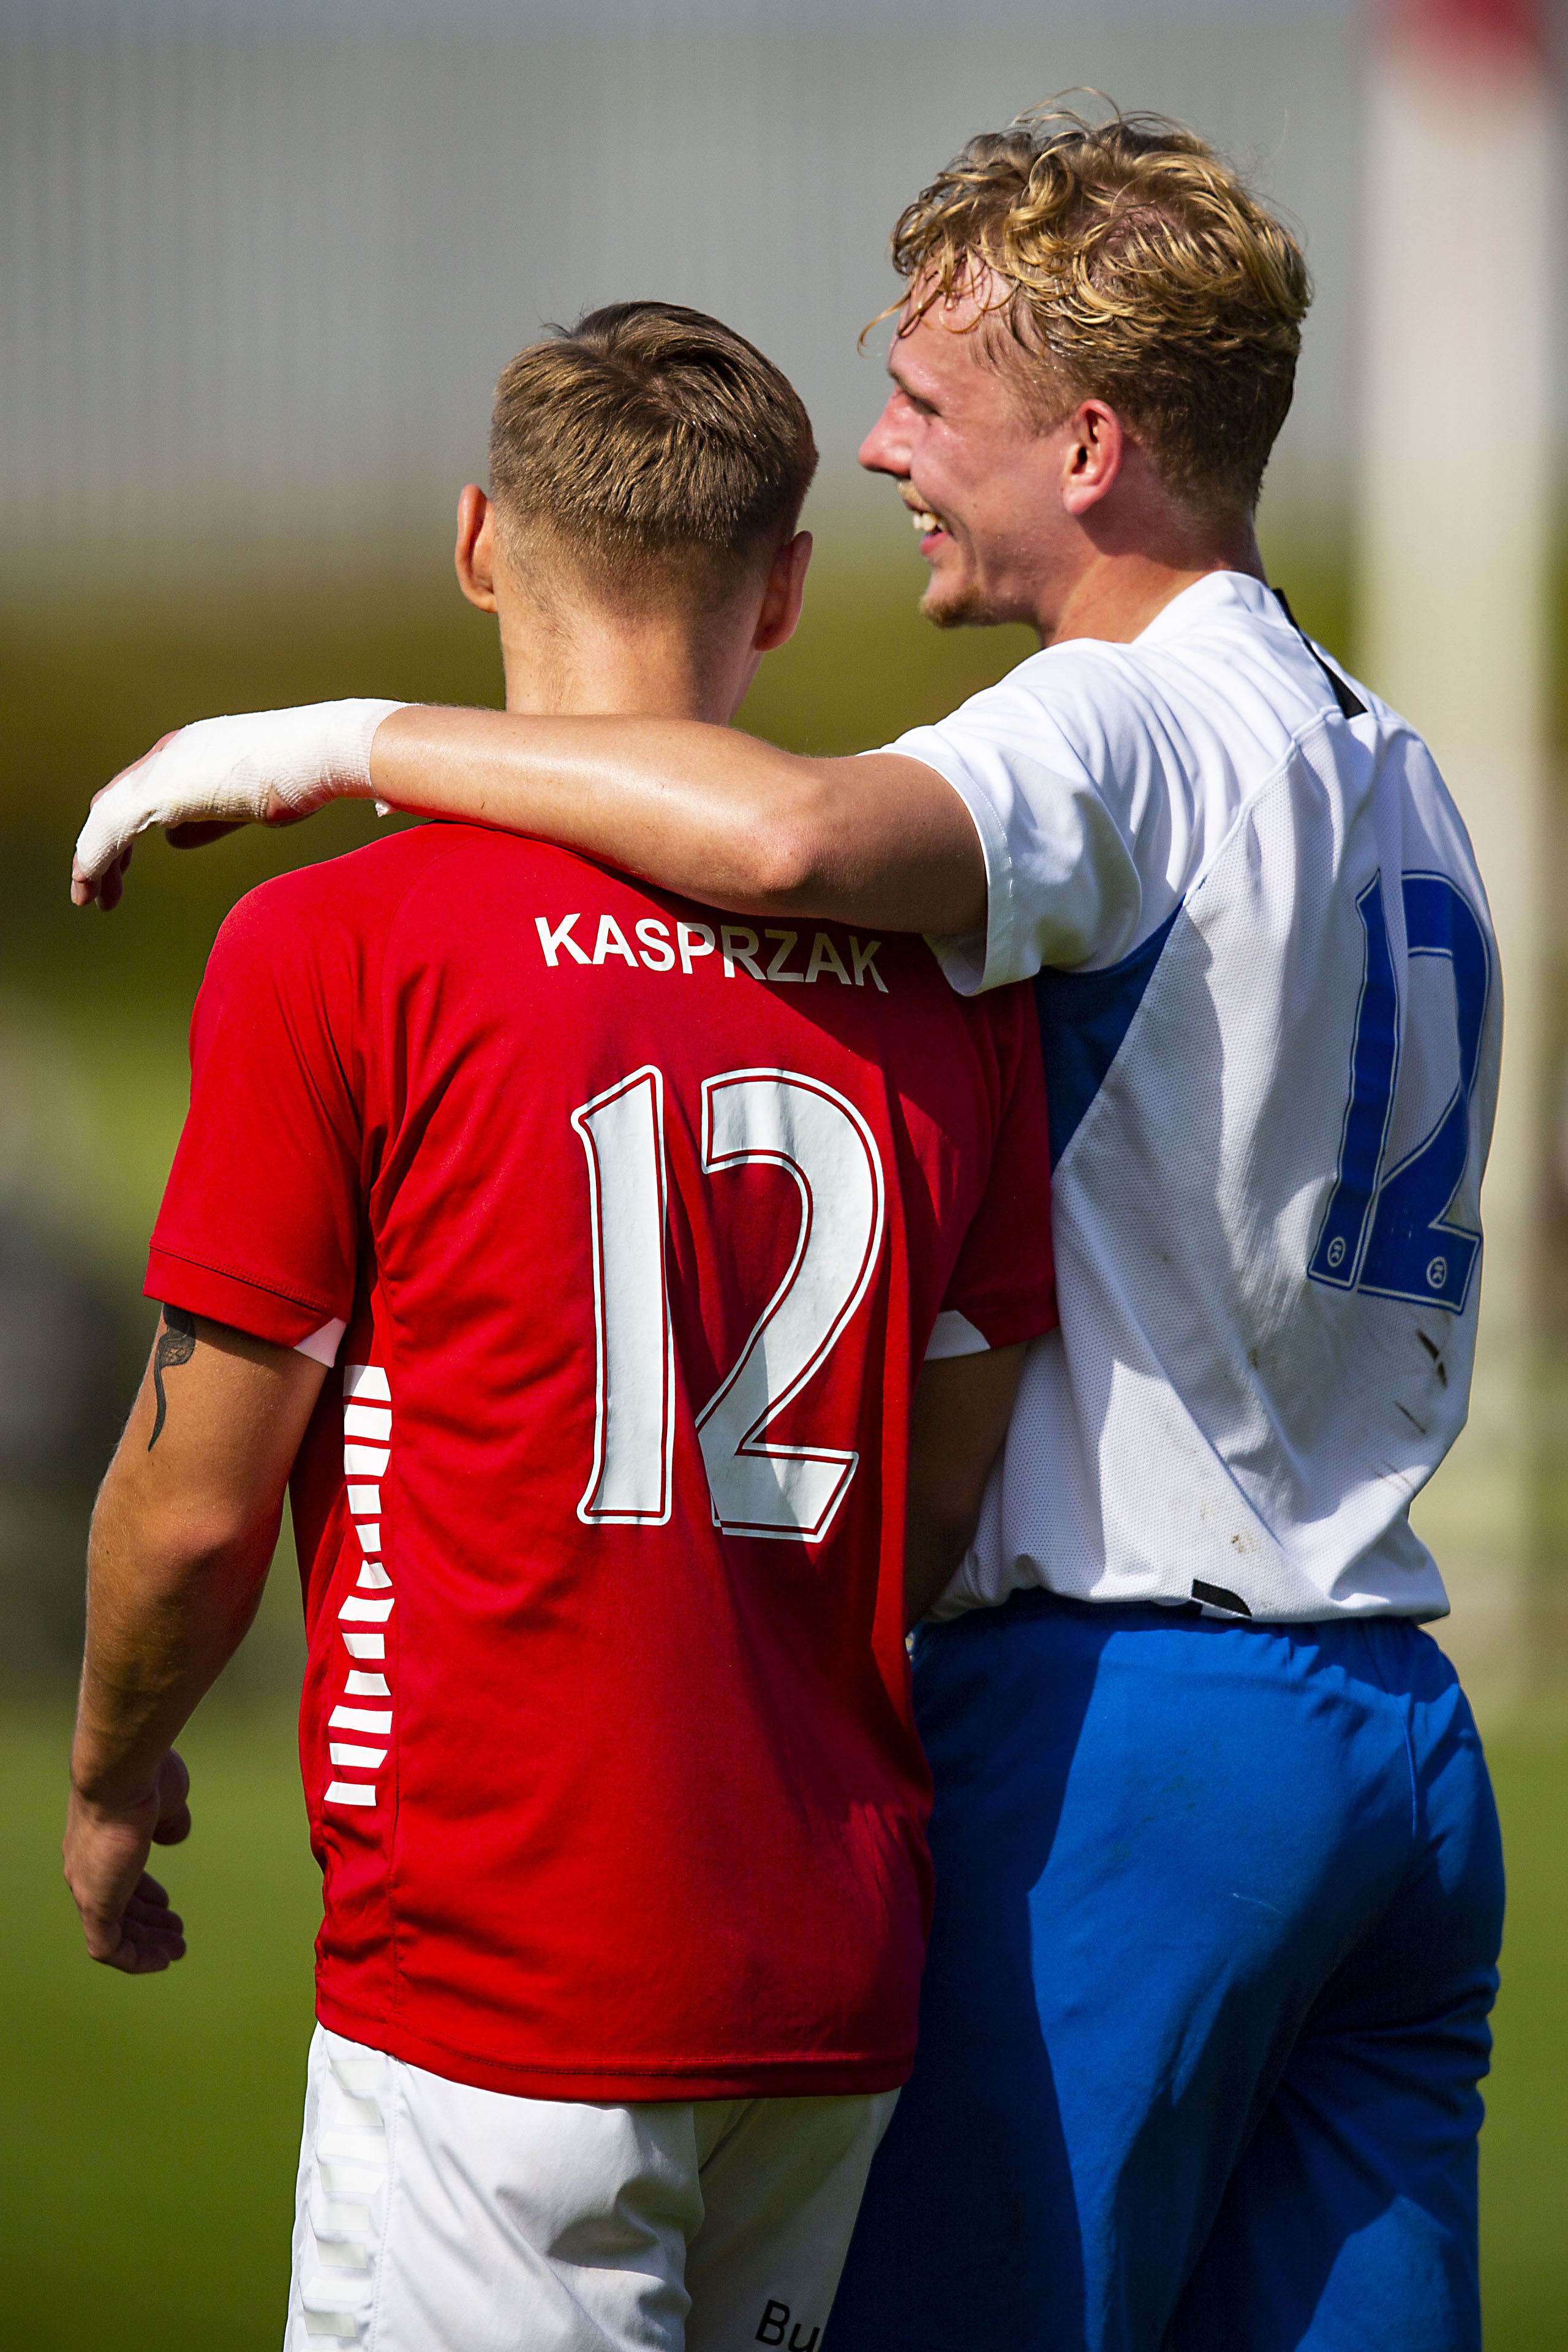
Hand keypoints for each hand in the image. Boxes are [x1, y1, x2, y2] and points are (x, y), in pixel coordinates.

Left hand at [63, 1750, 192, 1973]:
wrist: (120, 1775)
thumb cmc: (143, 1779)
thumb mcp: (168, 1800)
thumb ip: (170, 1821)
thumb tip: (175, 1835)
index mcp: (101, 1842)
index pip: (119, 1878)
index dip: (144, 1895)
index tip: (167, 1902)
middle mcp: (87, 1868)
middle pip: (118, 1907)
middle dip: (149, 1923)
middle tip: (177, 1933)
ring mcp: (88, 1887)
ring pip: (115, 1930)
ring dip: (147, 1944)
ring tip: (177, 1949)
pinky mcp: (94, 1905)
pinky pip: (108, 1947)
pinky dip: (135, 1958)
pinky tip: (161, 1961)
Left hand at [70, 697, 405, 908]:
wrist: (324, 752)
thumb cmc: (307, 775)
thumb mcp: (249, 803)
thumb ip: (210, 821)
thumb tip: (175, 840)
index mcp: (193, 751)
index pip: (143, 791)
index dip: (126, 832)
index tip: (122, 866)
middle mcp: (172, 754)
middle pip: (116, 801)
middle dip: (103, 846)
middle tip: (98, 887)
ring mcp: (165, 768)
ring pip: (106, 817)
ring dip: (93, 860)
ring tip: (90, 897)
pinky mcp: (162, 790)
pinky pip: (109, 830)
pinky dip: (94, 860)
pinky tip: (92, 887)